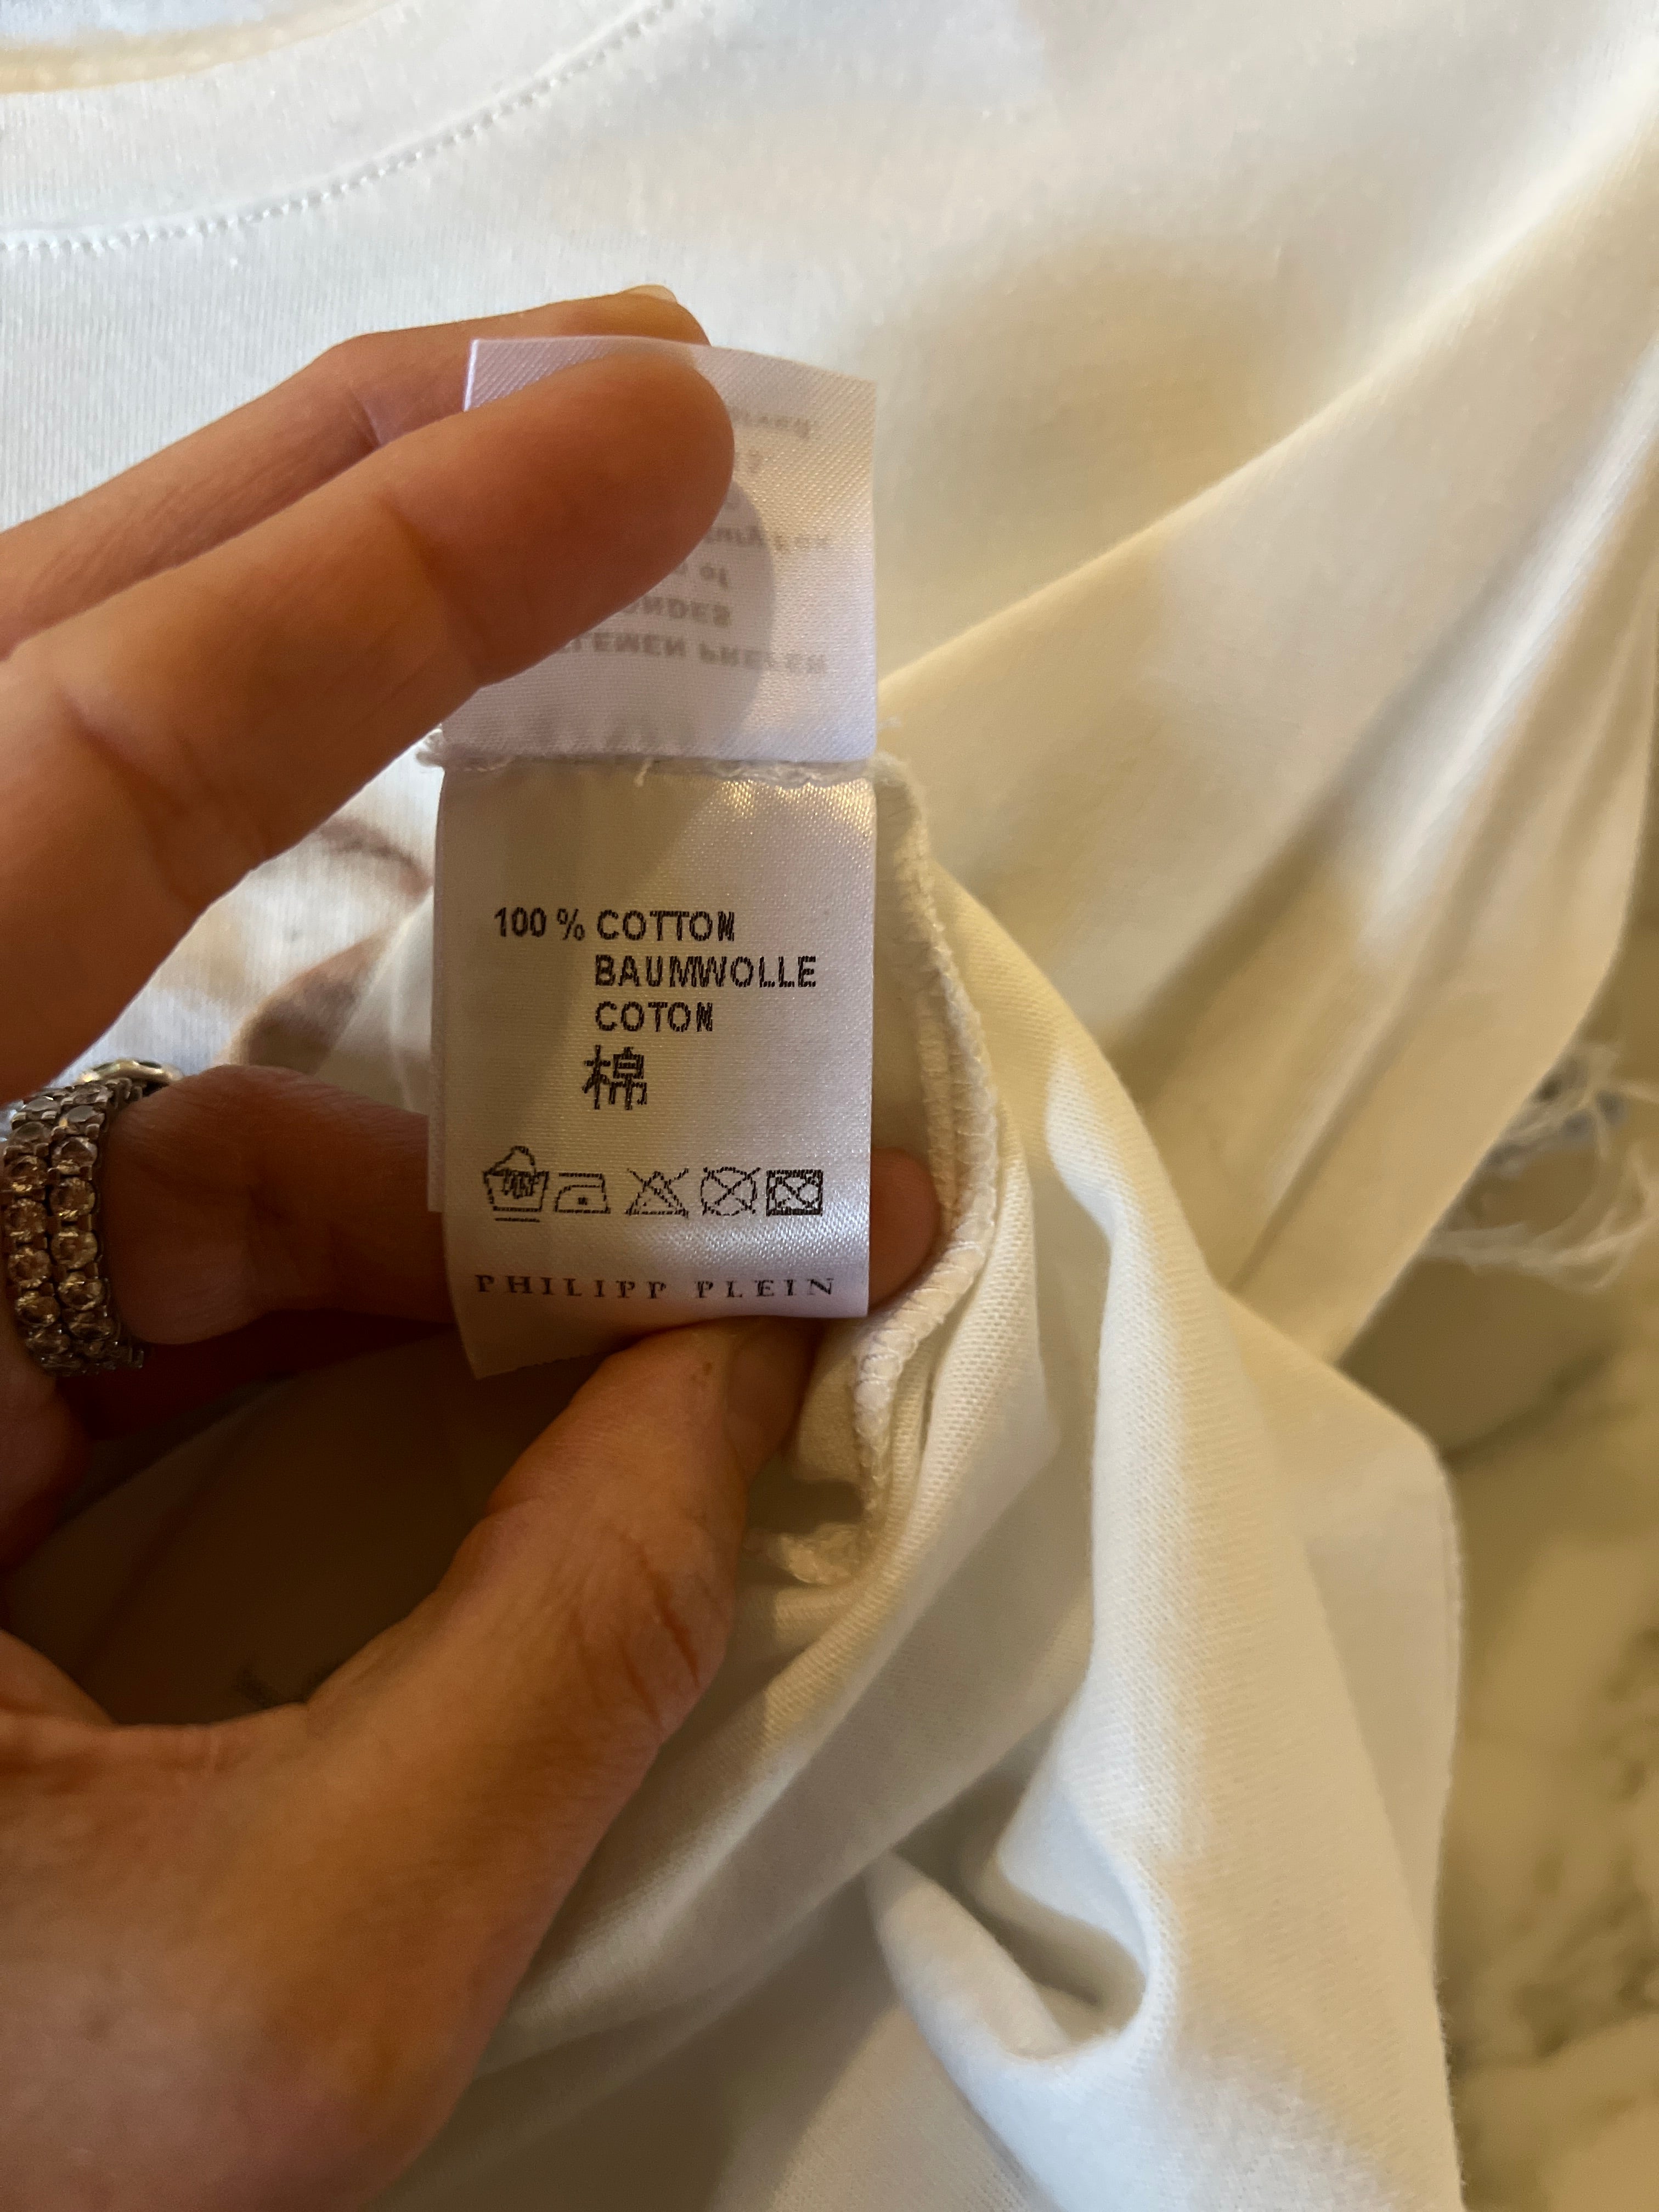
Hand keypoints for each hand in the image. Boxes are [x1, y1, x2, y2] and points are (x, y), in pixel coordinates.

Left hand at [0, 292, 937, 2208]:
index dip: (384, 577)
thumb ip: (562, 1658)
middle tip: (622, 421)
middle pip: (40, 734)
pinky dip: (361, 1214)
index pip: (76, 785)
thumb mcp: (267, 1997)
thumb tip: (756, 1353)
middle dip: (354, 547)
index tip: (641, 428)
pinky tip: (530, 1288)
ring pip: (127, 1001)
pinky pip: (147, 1189)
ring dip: (426, 1026)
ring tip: (686, 1040)